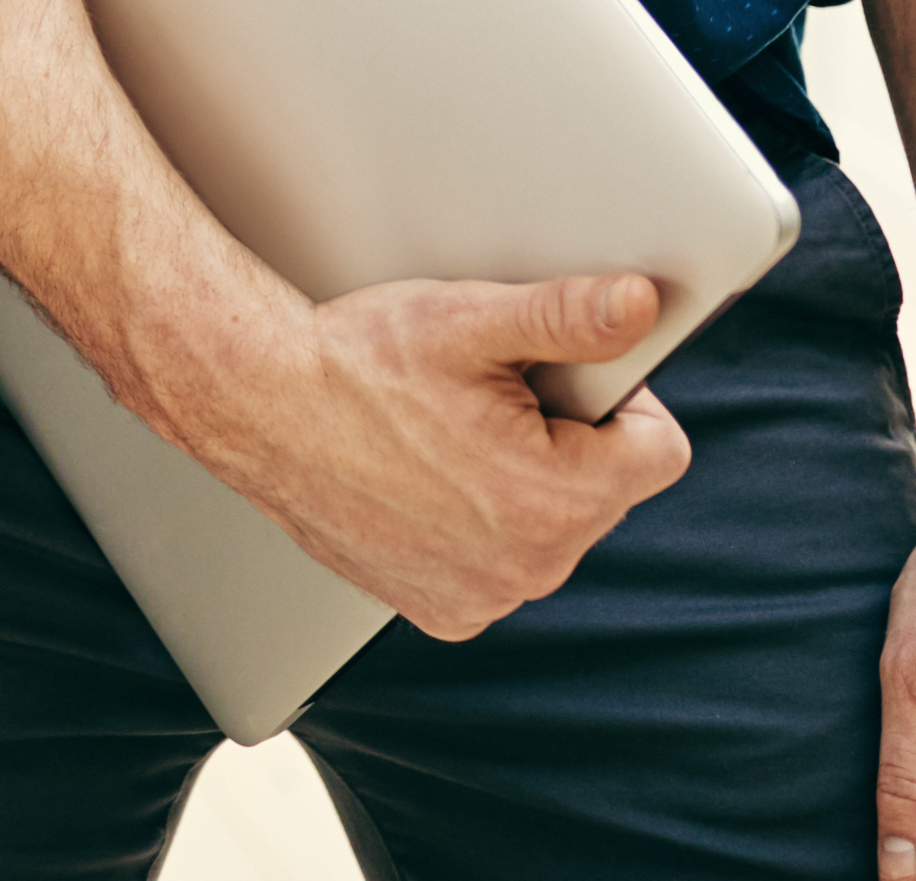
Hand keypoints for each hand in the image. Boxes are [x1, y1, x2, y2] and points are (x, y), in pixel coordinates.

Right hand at [178, 267, 697, 638]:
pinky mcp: (443, 612)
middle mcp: (530, 566)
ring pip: (551, 531)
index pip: (659, 451)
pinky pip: (499, 569)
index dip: (618, 402)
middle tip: (486, 402)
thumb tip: (639, 303)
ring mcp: (485, 597)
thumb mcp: (468, 320)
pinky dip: (476, 531)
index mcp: (556, 497)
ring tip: (446, 440)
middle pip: (603, 491)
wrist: (255, 405)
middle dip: (563, 444)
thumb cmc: (354, 362)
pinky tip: (425, 485)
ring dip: (522, 488)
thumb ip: (569, 316)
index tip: (560, 382)